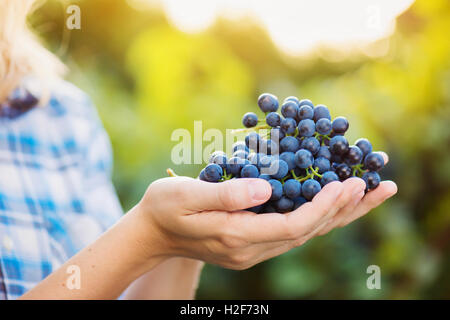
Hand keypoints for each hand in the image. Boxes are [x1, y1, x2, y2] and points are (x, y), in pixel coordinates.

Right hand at [136, 152, 396, 269]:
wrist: (152, 232)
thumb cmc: (165, 208)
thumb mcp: (186, 195)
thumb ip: (226, 194)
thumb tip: (267, 187)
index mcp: (237, 237)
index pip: (293, 226)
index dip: (324, 205)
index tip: (348, 183)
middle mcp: (251, 248)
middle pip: (310, 232)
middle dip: (345, 209)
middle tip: (379, 186)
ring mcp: (253, 248)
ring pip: (306, 233)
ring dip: (339, 213)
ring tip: (369, 194)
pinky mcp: (253, 241)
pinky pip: (294, 230)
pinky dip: (319, 214)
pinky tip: (334, 201)